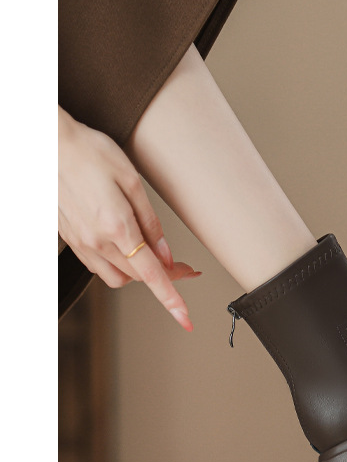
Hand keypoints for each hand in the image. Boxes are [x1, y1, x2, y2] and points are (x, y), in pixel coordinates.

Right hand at [58, 105, 199, 330]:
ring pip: (118, 277)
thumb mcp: (131, 180)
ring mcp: (81, 243)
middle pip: (138, 278)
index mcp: (117, 227)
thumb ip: (151, 222)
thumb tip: (166, 254)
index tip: (185, 318)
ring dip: (138, 271)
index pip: (152, 275)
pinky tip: (125, 244)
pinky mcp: (70, 240)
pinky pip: (99, 265)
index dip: (171, 299)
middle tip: (183, 265)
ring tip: (151, 252)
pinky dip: (118, 263)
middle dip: (164, 276)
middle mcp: (97, 242)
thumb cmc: (89, 152)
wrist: (47, 143)